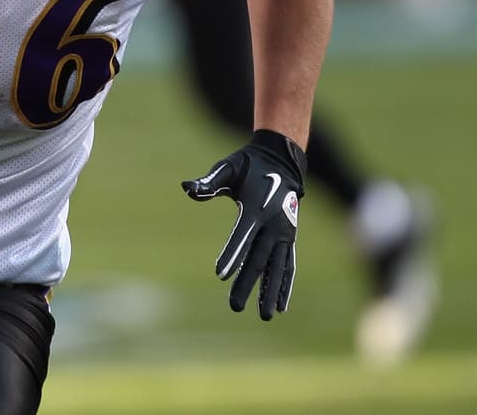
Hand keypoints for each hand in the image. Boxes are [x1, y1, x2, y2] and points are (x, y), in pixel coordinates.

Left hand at [182, 129, 306, 319]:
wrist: (281, 160)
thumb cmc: (248, 166)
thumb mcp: (227, 168)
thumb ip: (209, 182)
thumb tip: (187, 188)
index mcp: (256, 208)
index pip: (242, 236)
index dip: (232, 254)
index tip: (220, 275)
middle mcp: (273, 224)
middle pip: (258, 259)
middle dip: (247, 284)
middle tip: (234, 307)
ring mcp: (284, 233)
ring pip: (276, 267)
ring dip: (270, 292)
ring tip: (265, 316)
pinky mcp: (289, 238)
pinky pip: (288, 264)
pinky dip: (285, 284)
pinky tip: (281, 306)